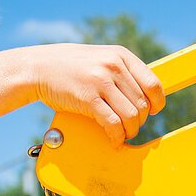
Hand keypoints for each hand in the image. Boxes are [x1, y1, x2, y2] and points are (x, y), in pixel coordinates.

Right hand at [28, 44, 164, 143]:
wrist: (38, 68)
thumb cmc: (68, 66)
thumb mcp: (100, 59)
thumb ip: (121, 71)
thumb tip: (143, 94)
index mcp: (121, 56)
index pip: (153, 84)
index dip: (157, 103)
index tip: (153, 112)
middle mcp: (114, 66)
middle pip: (142, 104)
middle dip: (139, 121)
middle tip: (130, 126)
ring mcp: (101, 81)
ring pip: (131, 116)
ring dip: (129, 131)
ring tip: (122, 134)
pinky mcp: (88, 98)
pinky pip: (113, 123)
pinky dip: (117, 136)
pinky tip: (114, 139)